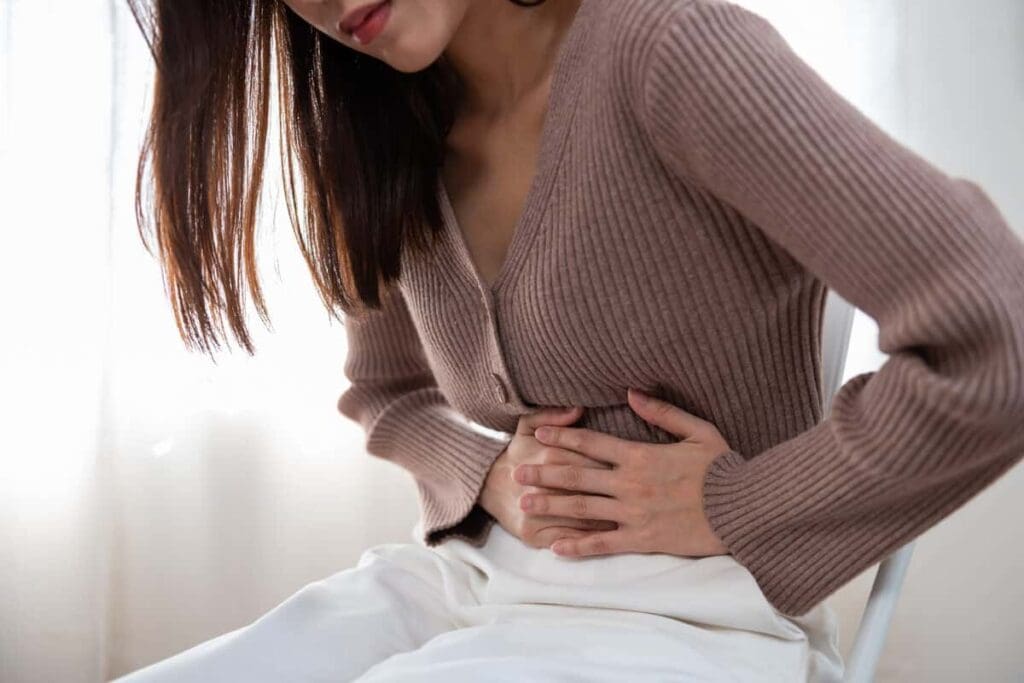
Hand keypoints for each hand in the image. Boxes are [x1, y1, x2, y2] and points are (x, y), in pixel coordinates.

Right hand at [479, 405, 618, 548]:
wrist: (487, 486)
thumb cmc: (518, 454)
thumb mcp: (526, 427)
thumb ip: (551, 415)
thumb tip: (578, 410)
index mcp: (546, 456)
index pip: (589, 462)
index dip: (611, 467)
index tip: (630, 470)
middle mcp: (541, 487)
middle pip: (589, 490)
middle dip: (613, 494)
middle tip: (637, 495)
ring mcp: (536, 515)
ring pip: (582, 518)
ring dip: (609, 518)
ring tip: (632, 515)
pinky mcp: (534, 536)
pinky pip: (569, 539)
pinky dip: (591, 538)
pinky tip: (610, 534)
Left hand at [513, 388, 730, 558]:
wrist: (742, 508)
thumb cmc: (722, 467)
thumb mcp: (697, 430)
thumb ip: (662, 412)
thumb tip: (631, 393)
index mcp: (640, 455)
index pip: (591, 443)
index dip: (561, 437)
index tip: (538, 435)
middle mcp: (629, 483)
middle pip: (576, 476)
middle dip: (543, 473)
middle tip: (516, 473)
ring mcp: (633, 513)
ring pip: (582, 509)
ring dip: (550, 505)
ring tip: (525, 505)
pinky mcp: (642, 538)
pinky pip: (603, 542)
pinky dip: (578, 545)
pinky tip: (555, 548)